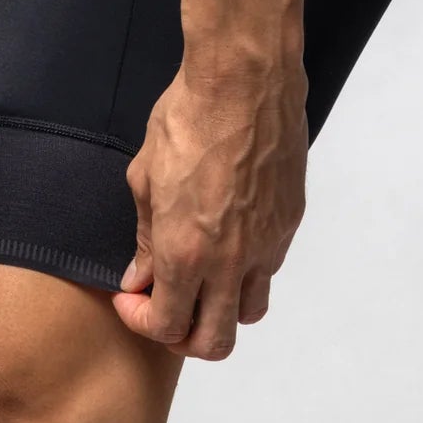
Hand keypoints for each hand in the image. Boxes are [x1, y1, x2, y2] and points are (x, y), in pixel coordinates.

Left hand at [113, 61, 307, 359]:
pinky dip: (248, 268)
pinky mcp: (290, 219)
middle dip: (183, 336)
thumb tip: (142, 274)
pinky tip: (230, 235)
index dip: (141, 321)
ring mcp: (268, 243)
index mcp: (187, 253)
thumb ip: (146, 236)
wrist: (246, 79)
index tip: (132, 295)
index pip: (166, 326)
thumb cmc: (188, 118)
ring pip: (249, 311)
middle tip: (167, 306)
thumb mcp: (146, 176)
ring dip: (222, 308)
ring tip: (202, 278)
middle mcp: (232, 260)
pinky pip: (270, 265)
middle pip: (214, 342)